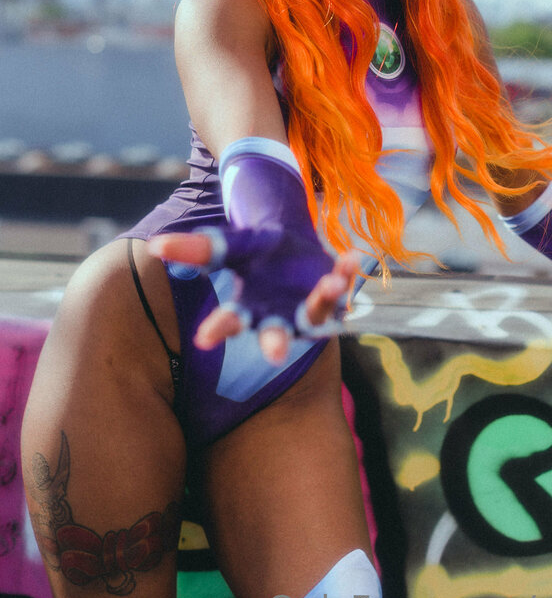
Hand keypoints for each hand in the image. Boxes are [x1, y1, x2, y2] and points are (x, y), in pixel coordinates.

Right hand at [148, 230, 357, 363]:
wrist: (293, 244)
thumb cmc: (256, 252)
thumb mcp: (229, 245)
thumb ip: (198, 249)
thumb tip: (154, 245)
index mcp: (248, 309)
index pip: (229, 324)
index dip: (218, 330)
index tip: (203, 340)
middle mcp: (278, 317)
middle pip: (274, 336)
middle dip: (274, 344)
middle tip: (275, 353)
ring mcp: (307, 310)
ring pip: (315, 314)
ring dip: (322, 300)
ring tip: (330, 283)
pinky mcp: (333, 296)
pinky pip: (341, 286)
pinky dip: (345, 273)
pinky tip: (350, 258)